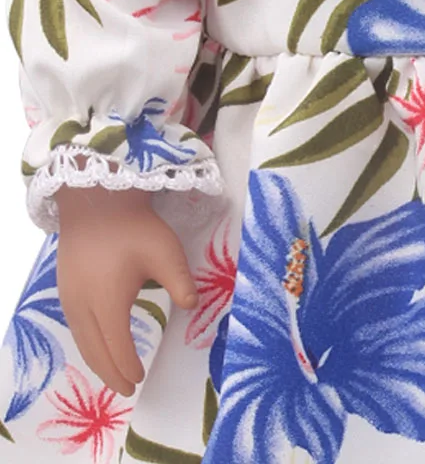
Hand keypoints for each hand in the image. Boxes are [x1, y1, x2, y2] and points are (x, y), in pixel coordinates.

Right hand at [55, 185, 198, 395]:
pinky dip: (87, 343)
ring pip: (81, 340)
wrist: (97, 200)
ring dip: (96, 360)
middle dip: (110, 373)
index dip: (128, 366)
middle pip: (94, 351)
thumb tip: (193, 305)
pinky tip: (97, 343)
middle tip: (126, 389)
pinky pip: (74, 326)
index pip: (117, 347)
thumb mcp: (165, 253)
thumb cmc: (135, 228)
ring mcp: (68, 297)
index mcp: (108, 303)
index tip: (139, 378)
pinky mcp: (64, 286)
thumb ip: (180, 283)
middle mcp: (82, 306)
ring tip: (112, 374)